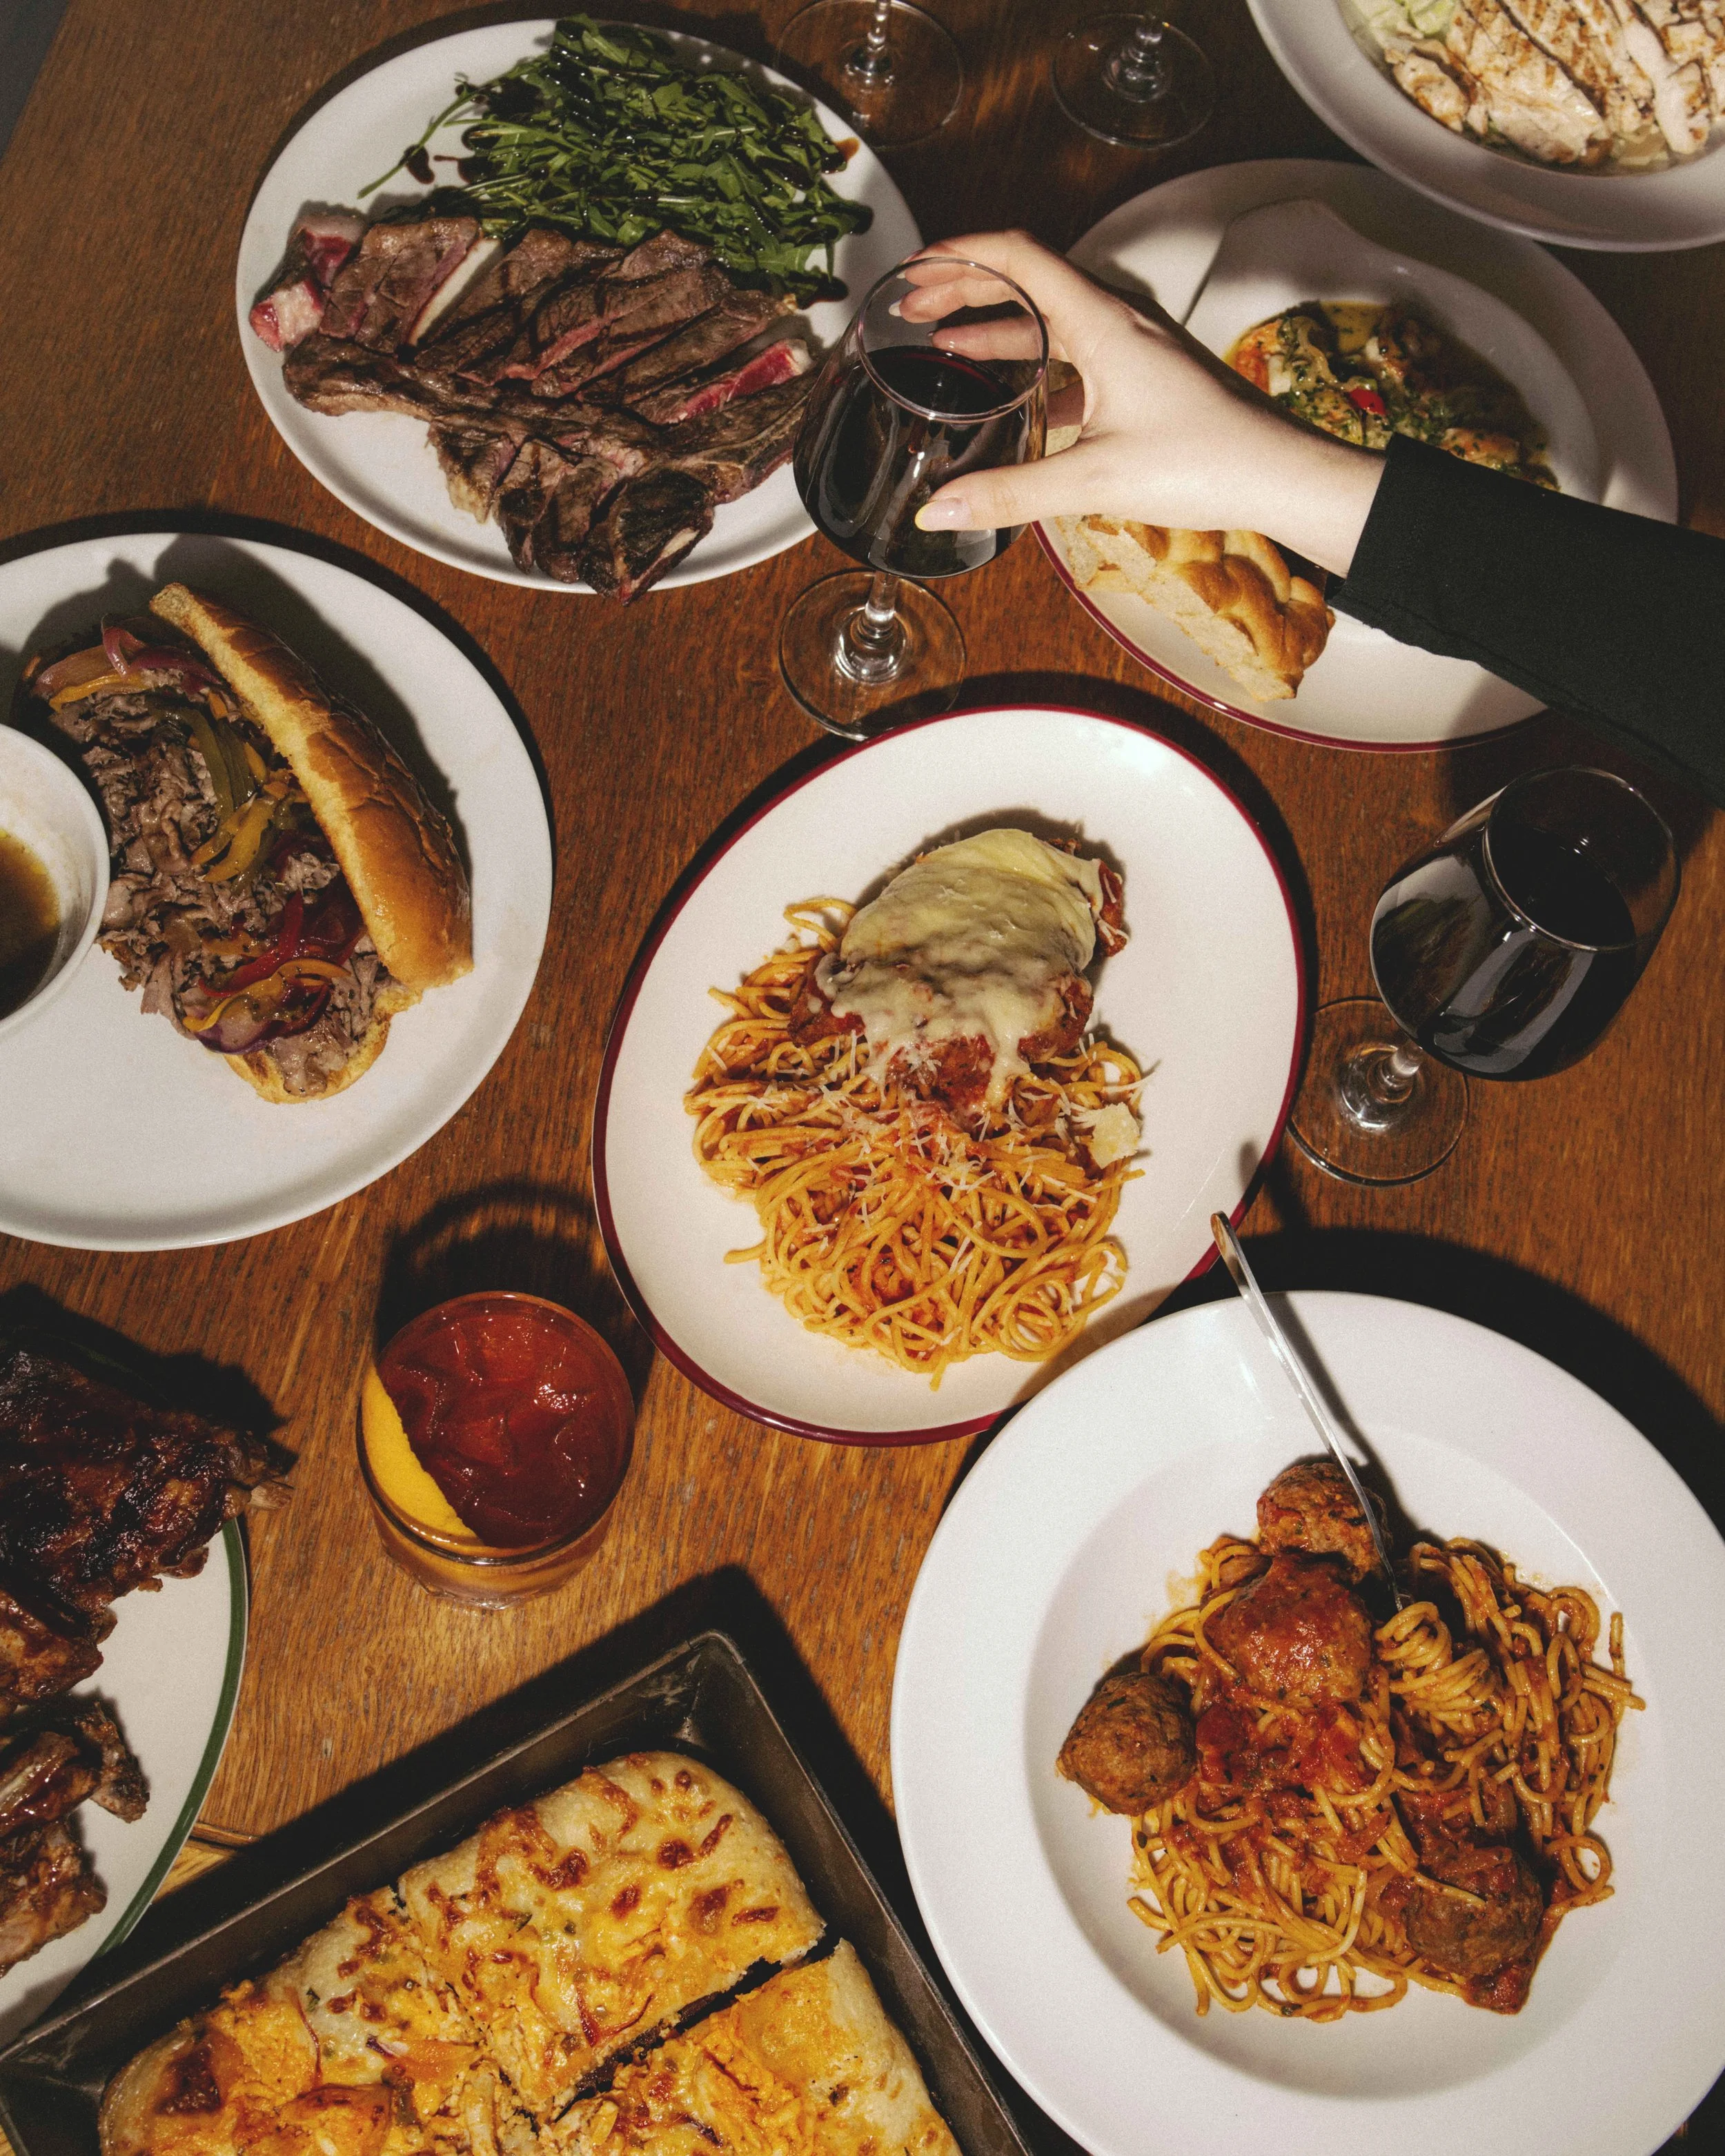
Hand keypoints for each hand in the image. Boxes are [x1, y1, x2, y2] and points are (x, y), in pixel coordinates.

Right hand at [900, 231, 1385, 575]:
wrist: (1279, 476)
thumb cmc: (1205, 462)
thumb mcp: (1094, 479)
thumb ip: (1010, 493)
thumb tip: (938, 510)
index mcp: (1102, 321)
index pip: (1018, 255)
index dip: (959, 254)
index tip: (915, 268)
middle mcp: (1117, 320)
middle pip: (1027, 280)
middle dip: (965, 287)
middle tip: (914, 304)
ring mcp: (1132, 348)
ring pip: (1049, 319)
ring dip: (995, 326)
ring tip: (944, 343)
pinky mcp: (1143, 378)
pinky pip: (1073, 356)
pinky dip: (1031, 364)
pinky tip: (1009, 397)